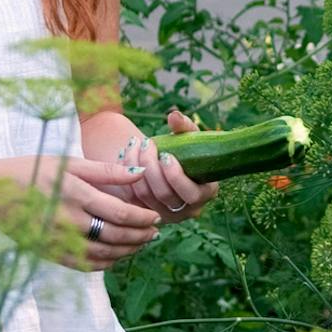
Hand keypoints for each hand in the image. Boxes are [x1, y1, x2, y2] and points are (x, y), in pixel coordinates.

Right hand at [0, 153, 160, 270]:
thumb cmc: (33, 171)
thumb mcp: (69, 163)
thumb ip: (107, 171)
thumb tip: (140, 171)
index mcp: (75, 194)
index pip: (119, 213)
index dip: (142, 218)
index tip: (156, 217)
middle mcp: (68, 221)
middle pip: (115, 236)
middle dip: (140, 236)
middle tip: (154, 233)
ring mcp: (58, 240)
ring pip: (103, 255)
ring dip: (127, 252)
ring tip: (140, 244)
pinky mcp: (50, 253)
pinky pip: (84, 265)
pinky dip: (105, 264)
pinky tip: (116, 256)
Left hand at [102, 108, 221, 223]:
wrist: (172, 164)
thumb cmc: (186, 150)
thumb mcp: (190, 138)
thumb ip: (185, 127)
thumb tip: (173, 116)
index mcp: (205, 193)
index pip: (191, 194)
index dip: (176, 176)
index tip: (166, 155)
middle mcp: (188, 210)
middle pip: (164, 195)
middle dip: (151, 166)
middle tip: (146, 143)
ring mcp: (166, 214)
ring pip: (145, 196)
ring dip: (136, 166)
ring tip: (134, 144)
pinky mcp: (147, 212)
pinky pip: (132, 197)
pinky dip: (128, 175)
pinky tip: (126, 154)